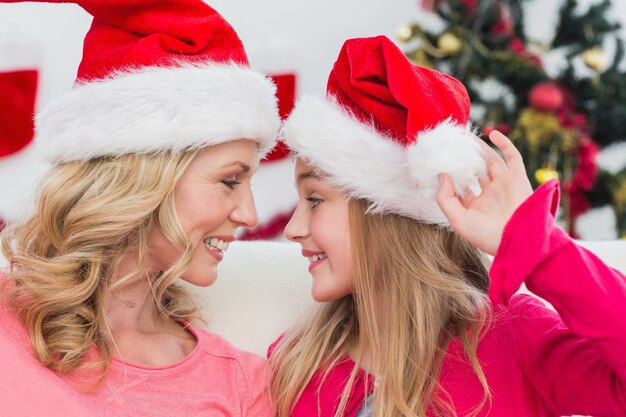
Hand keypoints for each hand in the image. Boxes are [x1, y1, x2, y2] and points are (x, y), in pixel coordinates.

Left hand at [436, 130, 532, 255]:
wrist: (517, 239)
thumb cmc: (486, 235)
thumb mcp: (457, 219)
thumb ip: (445, 198)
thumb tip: (442, 175)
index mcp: (475, 207)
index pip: (460, 187)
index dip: (450, 175)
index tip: (438, 162)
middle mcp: (490, 195)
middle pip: (475, 171)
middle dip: (464, 158)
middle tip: (453, 143)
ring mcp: (504, 185)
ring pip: (490, 161)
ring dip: (480, 148)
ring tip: (466, 135)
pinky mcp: (518, 178)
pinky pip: (512, 156)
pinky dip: (504, 144)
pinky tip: (491, 133)